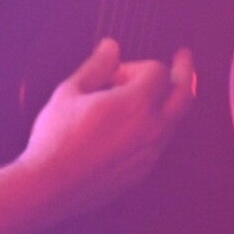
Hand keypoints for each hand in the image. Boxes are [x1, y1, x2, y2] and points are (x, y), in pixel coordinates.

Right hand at [19, 38, 195, 219]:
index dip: (137, 65)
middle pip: (184, 94)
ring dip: (170, 101)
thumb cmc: (56, 138)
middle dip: (185, 72)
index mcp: (135, 104)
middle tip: (183, 58)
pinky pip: (161, 142)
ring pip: (175, 120)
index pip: (158, 71)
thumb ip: (96, 66)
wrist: (49, 186)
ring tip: (158, 92)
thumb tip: (111, 47)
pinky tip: (137, 124)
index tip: (115, 73)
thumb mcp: (70, 92)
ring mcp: (149, 153)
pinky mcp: (142, 172)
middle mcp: (151, 128)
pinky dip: (158, 125)